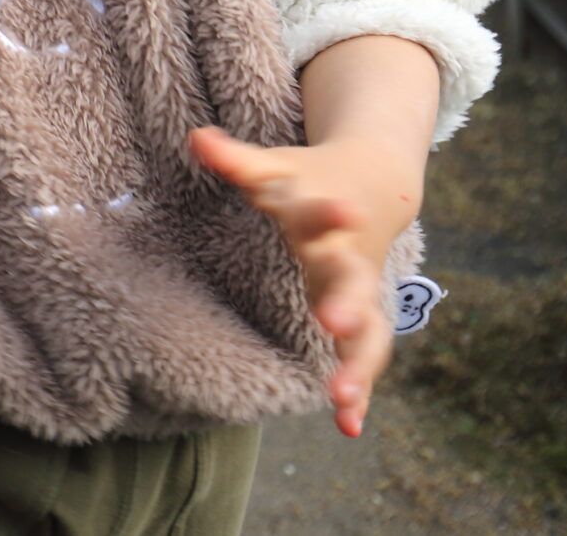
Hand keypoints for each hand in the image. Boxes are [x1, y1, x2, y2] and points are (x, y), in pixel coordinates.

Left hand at [188, 125, 416, 438]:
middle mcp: (349, 261)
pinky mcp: (359, 324)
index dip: (332, 213)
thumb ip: (237, 160)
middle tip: (333, 324)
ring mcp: (359, 297)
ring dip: (358, 366)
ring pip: (369, 335)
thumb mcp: (276, 169)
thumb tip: (196, 138)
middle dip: (347, 305)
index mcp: (328, 218)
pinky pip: (363, 361)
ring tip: (343, 399)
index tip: (345, 212)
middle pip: (354, 284)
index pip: (329, 214)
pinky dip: (360, 393)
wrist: (370, 190)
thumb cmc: (309, 182)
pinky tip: (349, 427)